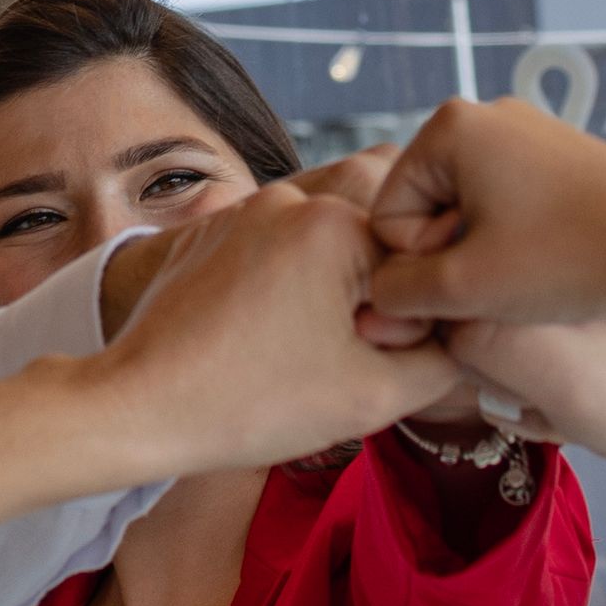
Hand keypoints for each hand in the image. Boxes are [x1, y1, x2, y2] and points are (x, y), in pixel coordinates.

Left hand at [88, 174, 462, 477]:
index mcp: (337, 222)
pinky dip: (286, 292)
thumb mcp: (376, 396)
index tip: (366, 362)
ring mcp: (247, 208)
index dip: (407, 325)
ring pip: (326, 253)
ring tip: (295, 350)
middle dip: (370, 304)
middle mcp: (292, 197)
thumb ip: (448, 357)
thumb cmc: (252, 405)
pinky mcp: (215, 231)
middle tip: (333, 357)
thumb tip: (467, 331)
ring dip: (328, 298)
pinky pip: (280, 254)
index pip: (419, 267)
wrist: (139, 408)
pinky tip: (262, 340)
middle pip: (373, 252)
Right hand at [360, 96, 605, 333]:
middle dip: (451, 257)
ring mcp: (529, 132)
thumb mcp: (468, 287)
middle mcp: (487, 114)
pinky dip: (519, 241)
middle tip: (501, 284)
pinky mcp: (561, 157)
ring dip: (484, 255)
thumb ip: (400, 293)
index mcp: (451, 126)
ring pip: (469, 212)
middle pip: (426, 209)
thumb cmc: (572, 260)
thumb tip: (374, 298)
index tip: (472, 282)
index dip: (420, 267)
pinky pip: (509, 206)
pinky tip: (553, 264)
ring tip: (530, 277)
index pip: (390, 215)